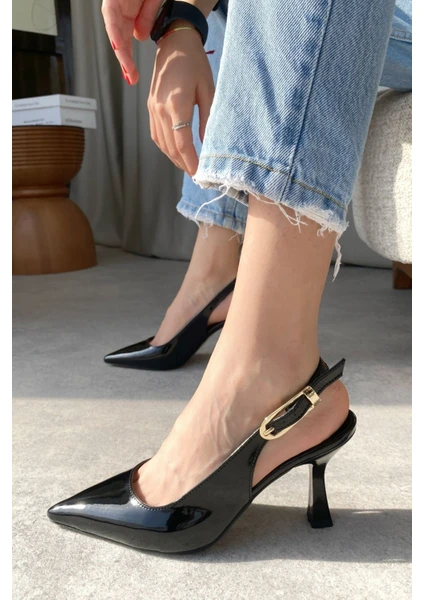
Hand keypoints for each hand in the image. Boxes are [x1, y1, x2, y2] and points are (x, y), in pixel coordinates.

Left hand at [101, 0, 162, 83]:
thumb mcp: (154, 2)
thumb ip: (148, 18)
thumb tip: (140, 38)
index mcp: (128, 14)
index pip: (126, 41)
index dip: (128, 59)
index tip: (132, 77)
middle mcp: (119, 11)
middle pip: (119, 41)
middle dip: (125, 61)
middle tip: (131, 78)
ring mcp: (114, 5)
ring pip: (114, 33)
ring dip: (121, 52)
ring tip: (128, 69)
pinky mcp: (111, 0)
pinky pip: (111, 16)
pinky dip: (114, 32)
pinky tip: (118, 46)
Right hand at [148, 27, 214, 174]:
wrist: (174, 43)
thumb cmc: (195, 63)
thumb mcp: (208, 90)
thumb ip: (208, 118)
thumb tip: (208, 144)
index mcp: (176, 103)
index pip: (182, 142)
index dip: (190, 161)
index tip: (200, 174)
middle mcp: (160, 109)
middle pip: (170, 147)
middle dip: (184, 164)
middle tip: (197, 175)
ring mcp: (152, 109)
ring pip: (162, 144)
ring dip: (175, 158)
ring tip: (189, 167)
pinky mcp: (150, 107)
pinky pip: (156, 135)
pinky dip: (166, 147)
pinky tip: (177, 152)